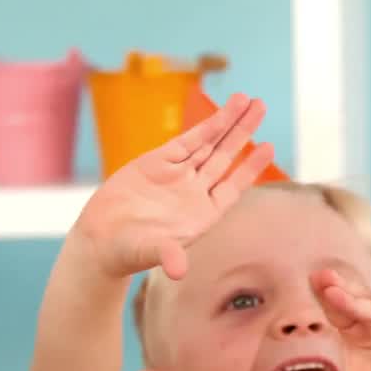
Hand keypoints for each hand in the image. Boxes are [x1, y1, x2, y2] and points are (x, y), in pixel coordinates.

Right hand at [73, 94, 273, 279]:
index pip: (234, 186)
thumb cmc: (129, 252)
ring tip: (246, 99)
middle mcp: (196, 193)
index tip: (269, 147)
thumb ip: (167, 255)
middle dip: (244, 132)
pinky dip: (202, 128)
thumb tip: (178, 271)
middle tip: (261, 105)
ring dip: (226, 122)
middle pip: (225, 157)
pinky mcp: (157, 163)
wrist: (101, 241)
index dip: (250, 166)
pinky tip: (219, 114)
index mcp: (204, 215)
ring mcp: (178, 176)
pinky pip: (185, 142)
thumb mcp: (150, 252)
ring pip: (208, 144)